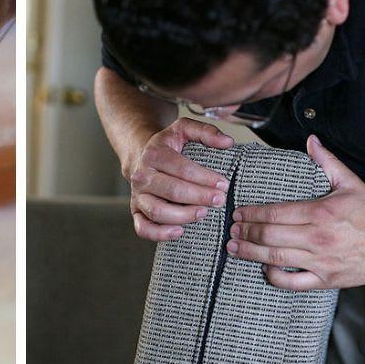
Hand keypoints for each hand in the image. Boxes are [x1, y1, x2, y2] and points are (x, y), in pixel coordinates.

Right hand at [126, 117, 232, 240]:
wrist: (140, 156)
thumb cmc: (167, 146)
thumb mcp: (183, 129)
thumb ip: (206, 131)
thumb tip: (228, 142)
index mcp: (154, 155)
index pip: (182, 169)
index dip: (205, 178)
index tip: (223, 184)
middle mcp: (142, 176)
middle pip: (172, 191)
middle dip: (200, 197)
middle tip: (219, 200)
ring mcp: (138, 195)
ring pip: (158, 211)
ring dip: (184, 215)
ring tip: (203, 213)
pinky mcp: (136, 211)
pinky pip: (143, 228)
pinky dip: (160, 234)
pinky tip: (179, 231)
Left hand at [226, 135, 364, 288]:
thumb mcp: (351, 183)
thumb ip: (327, 162)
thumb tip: (310, 140)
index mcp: (320, 213)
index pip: (275, 213)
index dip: (252, 214)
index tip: (237, 212)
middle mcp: (317, 238)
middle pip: (269, 236)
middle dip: (245, 232)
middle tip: (231, 229)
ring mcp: (320, 261)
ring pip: (275, 259)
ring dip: (250, 253)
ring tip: (233, 247)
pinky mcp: (325, 280)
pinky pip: (292, 282)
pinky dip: (274, 276)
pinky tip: (263, 267)